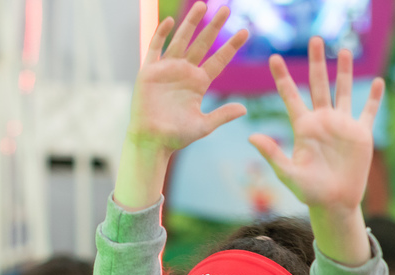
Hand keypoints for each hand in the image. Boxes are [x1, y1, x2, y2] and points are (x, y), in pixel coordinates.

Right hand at [126, 1, 248, 156]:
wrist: (152, 140)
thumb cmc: (176, 136)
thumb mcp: (203, 125)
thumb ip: (222, 115)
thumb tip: (244, 109)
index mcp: (198, 83)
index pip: (218, 60)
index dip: (231, 46)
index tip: (245, 32)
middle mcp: (184, 72)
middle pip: (202, 44)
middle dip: (214, 26)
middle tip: (226, 9)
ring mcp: (167, 69)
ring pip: (181, 39)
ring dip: (191, 22)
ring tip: (202, 5)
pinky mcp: (149, 70)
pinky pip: (155, 47)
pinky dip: (161, 34)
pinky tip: (169, 21)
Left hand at [249, 38, 384, 214]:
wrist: (335, 203)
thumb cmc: (309, 192)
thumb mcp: (288, 174)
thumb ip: (272, 154)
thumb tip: (252, 138)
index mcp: (303, 127)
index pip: (291, 96)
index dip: (282, 77)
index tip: (274, 58)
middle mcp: (322, 121)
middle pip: (318, 84)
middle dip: (316, 62)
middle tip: (315, 39)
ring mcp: (342, 126)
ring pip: (344, 91)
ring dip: (345, 71)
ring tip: (344, 50)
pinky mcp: (360, 135)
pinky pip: (367, 111)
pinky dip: (373, 98)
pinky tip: (377, 81)